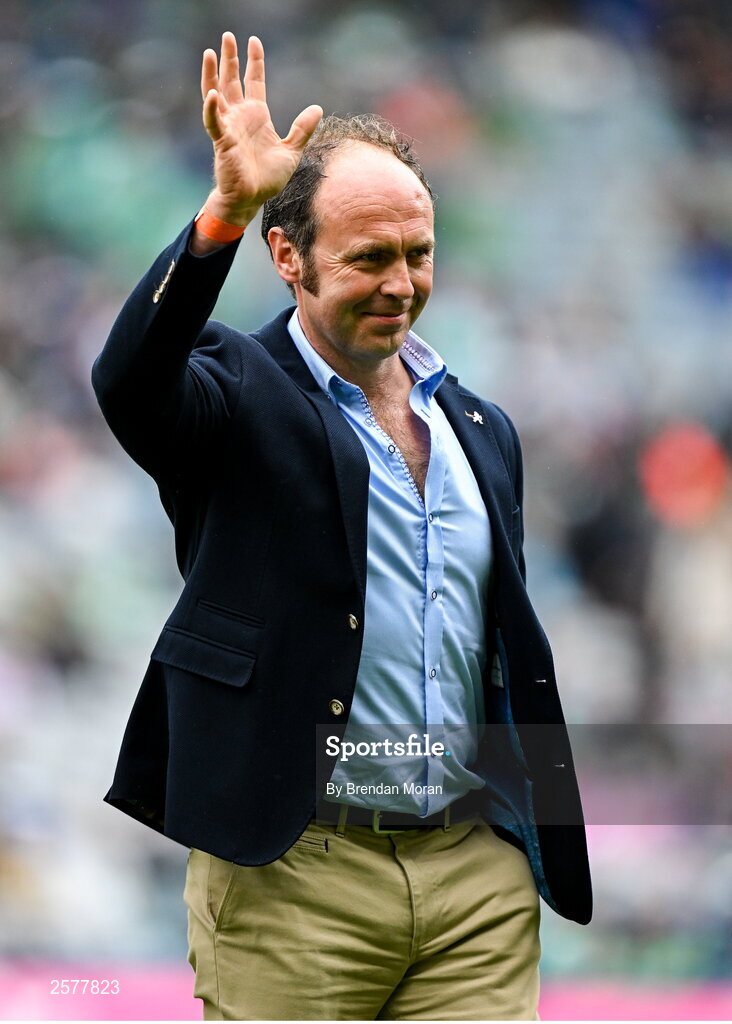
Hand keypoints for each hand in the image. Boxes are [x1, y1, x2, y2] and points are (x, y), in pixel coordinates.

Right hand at [201, 32, 322, 225]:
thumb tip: (318, 108)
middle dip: (230, 59)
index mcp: (257, 116)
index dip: (254, 62)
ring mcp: (229, 127)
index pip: (254, 81)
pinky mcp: (222, 141)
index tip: (253, 42)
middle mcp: (241, 117)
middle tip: (227, 36)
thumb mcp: (291, 151)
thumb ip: (302, 130)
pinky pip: (214, 122)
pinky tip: (212, 94)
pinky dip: (212, 108)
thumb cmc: (267, 179)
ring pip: (217, 94)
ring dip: (213, 74)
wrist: (251, 199)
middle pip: (232, 81)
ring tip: (211, 53)